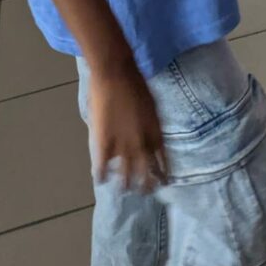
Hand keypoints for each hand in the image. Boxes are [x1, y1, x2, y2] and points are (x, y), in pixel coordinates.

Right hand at [89, 60, 167, 192]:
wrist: (116, 73)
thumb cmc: (136, 83)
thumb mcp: (152, 106)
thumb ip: (152, 125)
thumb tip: (151, 138)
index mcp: (155, 133)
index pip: (162, 159)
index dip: (163, 172)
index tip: (165, 183)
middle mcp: (141, 143)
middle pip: (145, 172)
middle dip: (146, 184)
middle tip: (146, 192)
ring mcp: (122, 145)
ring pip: (125, 174)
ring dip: (125, 184)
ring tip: (124, 191)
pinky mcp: (104, 143)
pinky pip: (102, 166)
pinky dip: (101, 174)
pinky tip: (100, 180)